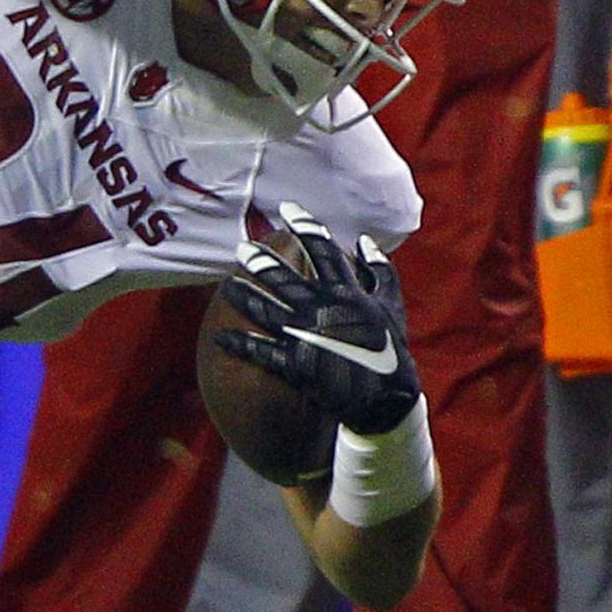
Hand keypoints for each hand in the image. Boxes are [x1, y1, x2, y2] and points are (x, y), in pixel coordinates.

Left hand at [214, 202, 421, 436]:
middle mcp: (324, 310)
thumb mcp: (392, 308)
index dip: (306, 228)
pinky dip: (238, 344)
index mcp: (348, 294)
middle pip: (285, 279)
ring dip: (242, 297)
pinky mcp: (295, 364)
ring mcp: (307, 336)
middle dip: (261, 261)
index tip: (287, 208)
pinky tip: (220, 338)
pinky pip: (260, 351)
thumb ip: (380, 272)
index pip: (325, 252)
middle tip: (242, 248)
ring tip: (226, 286)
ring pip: (265, 310)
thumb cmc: (390, 351)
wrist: (388, 402)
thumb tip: (364, 240)